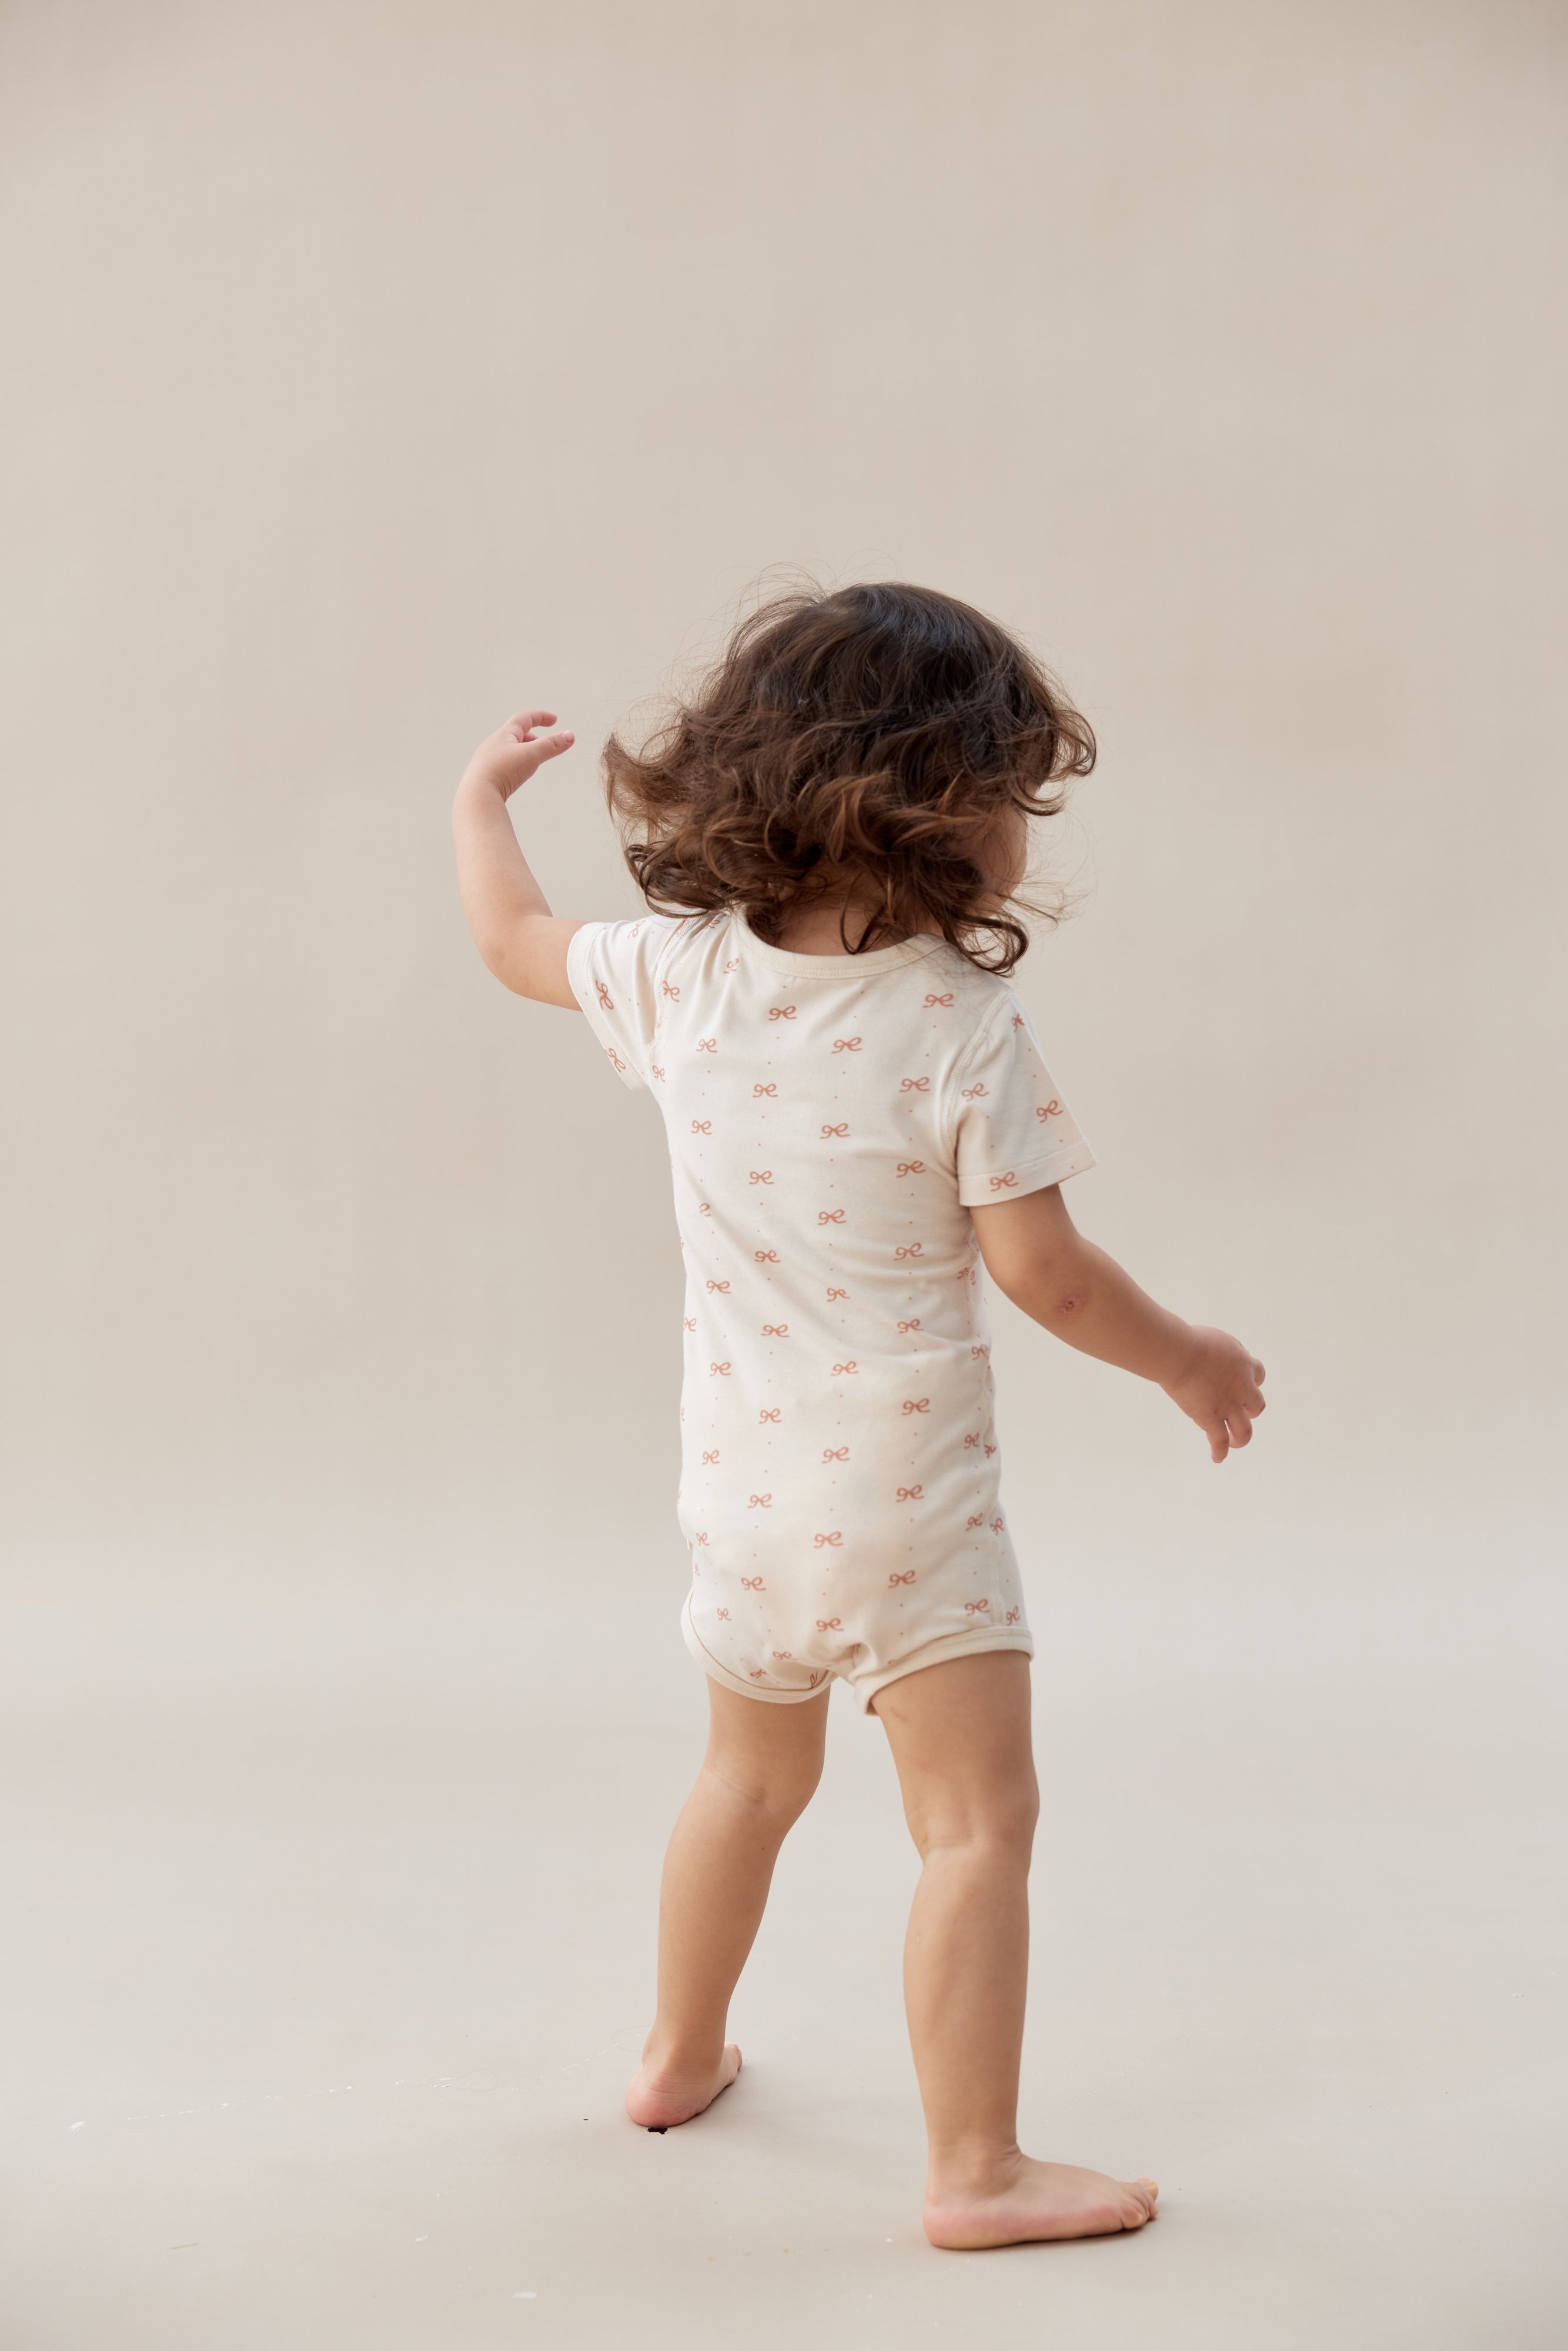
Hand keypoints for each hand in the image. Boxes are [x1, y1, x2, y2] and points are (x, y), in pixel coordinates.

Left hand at [461, 708, 574, 802]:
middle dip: (533, 737)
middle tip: (546, 745)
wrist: (477, 796)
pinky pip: (503, 766)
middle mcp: (493, 745)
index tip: (554, 719)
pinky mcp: (485, 777)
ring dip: (524, 753)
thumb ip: (551, 745)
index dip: (541, 717)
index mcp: (503, 735)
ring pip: (509, 751)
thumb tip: (570, 735)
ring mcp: (487, 761)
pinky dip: (515, 766)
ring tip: (533, 762)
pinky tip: (516, 777)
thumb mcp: (531, 755)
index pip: (524, 719)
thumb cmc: (502, 771)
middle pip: (516, 735)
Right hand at [1160, 1327, 1266, 1462]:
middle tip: (1238, 1412)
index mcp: (1244, 1364)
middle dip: (1249, 1410)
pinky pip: (1220, 1441)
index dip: (1253, 1382)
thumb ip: (1227, 1349)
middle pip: (1257, 1406)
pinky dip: (1220, 1452)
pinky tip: (1217, 1458)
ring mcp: (1228, 1405)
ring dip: (1242, 1438)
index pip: (1258, 1375)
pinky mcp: (1211, 1418)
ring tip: (1235, 1443)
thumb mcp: (1219, 1339)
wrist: (1181, 1354)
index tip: (1244, 1385)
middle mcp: (1242, 1387)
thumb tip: (1228, 1356)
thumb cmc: (1193, 1341)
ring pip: (1245, 1430)